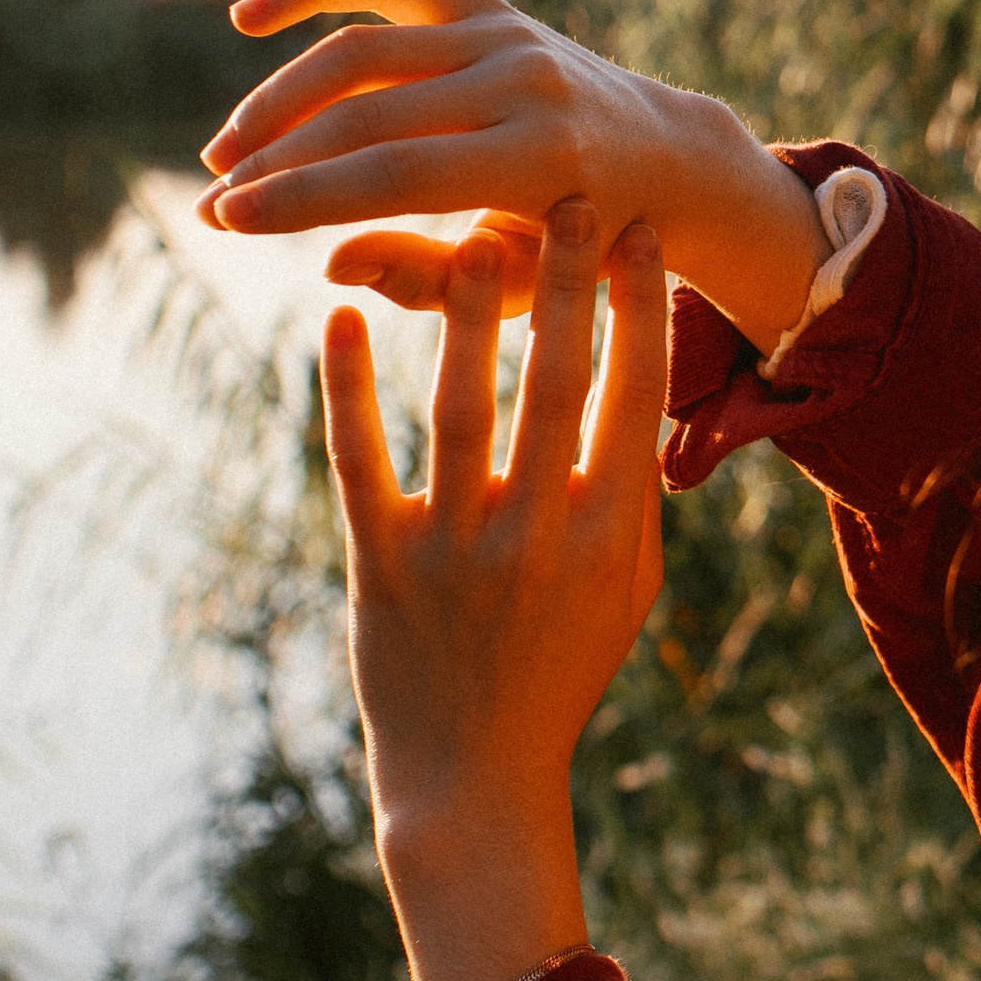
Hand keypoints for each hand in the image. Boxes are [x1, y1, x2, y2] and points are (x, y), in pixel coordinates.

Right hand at [199, 0, 824, 349]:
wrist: (665, 159)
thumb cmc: (586, 246)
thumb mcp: (524, 284)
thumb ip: (429, 279)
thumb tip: (327, 265)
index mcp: (543, 159)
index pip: (393, 173)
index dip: (301, 196)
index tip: (227, 221)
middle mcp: (524, 81)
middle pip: (364, 113)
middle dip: (275, 162)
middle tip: (212, 206)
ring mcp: (505, 32)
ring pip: (359, 51)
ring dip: (277, 102)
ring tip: (225, 155)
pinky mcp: (486, 6)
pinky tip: (247, 19)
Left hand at [320, 197, 666, 980]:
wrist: (473, 780)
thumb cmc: (561, 672)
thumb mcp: (627, 591)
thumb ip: (631, 494)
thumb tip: (638, 382)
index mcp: (609, 535)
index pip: (636, 398)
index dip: (639, 309)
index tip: (639, 235)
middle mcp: (539, 534)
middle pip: (556, 383)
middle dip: (566, 283)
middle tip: (569, 199)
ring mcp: (457, 549)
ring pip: (460, 408)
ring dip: (466, 319)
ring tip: (469, 241)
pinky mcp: (381, 567)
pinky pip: (361, 462)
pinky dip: (347, 392)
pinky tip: (340, 323)